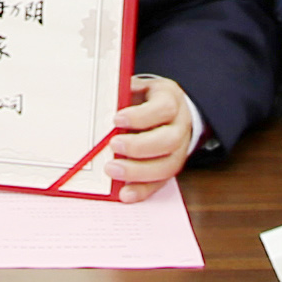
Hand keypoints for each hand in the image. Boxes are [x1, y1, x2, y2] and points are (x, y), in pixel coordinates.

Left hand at [111, 75, 200, 190]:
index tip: (116, 119)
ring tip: (112, 170)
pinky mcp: (172, 168)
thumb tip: (100, 105)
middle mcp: (180, 126)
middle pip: (168, 140)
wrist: (170, 110)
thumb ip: (124, 95)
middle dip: (138, 146)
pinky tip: (125, 193)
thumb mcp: (138, 88)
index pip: (163, 108)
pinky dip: (142, 190)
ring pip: (167, 166)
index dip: (140, 116)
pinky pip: (161, 183)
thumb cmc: (148, 99)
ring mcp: (180, 150)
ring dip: (138, 172)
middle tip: (113, 145)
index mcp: (171, 100)